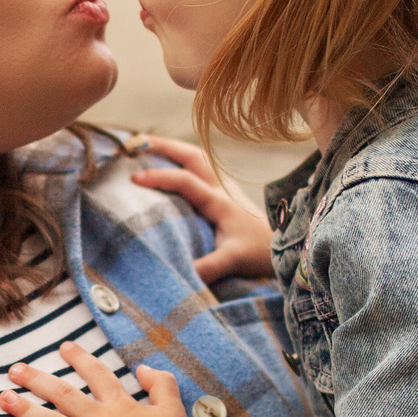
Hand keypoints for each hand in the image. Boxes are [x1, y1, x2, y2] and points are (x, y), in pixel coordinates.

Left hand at [0, 341, 197, 416]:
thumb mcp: (173, 408)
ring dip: (26, 410)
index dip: (79, 358)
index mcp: (123, 406)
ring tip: (4, 398)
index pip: (96, 374)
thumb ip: (160, 383)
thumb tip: (144, 368)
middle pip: (64, 395)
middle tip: (13, 370)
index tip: (62, 347)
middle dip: (36, 380)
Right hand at [129, 136, 272, 282]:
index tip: (133, 177)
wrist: (283, 247)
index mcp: (219, 201)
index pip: (185, 180)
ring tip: (148, 145)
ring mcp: (225, 186)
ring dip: (173, 148)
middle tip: (135, 142)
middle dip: (163, 146)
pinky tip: (170, 162)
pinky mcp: (226, 191)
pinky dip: (183, 159)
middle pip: (192, 155)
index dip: (159, 176)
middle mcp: (221, 188)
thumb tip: (184, 275)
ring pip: (197, 157)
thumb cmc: (258, 252)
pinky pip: (202, 166)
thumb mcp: (233, 260)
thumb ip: (210, 267)